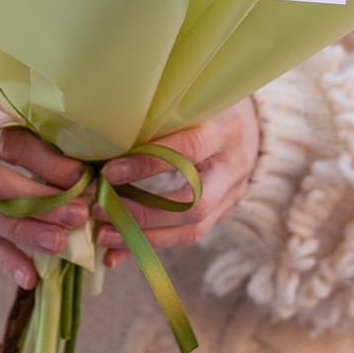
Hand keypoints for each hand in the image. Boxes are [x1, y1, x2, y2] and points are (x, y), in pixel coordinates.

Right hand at [0, 70, 88, 290]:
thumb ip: (21, 115)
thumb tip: (80, 143)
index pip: (4, 139)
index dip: (44, 160)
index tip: (81, 175)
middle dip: (37, 201)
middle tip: (78, 213)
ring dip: (23, 232)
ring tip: (61, 244)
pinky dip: (2, 257)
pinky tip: (29, 276)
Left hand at [94, 99, 260, 268]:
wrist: (252, 120)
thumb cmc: (208, 104)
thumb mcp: (189, 103)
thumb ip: (159, 122)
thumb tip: (107, 142)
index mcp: (225, 131)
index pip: (188, 151)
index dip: (147, 165)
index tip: (108, 173)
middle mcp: (233, 167)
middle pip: (193, 205)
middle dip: (144, 214)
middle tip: (102, 211)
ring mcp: (233, 194)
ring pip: (192, 229)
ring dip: (144, 237)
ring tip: (104, 235)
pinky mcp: (224, 212)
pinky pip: (188, 235)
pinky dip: (151, 243)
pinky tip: (119, 249)